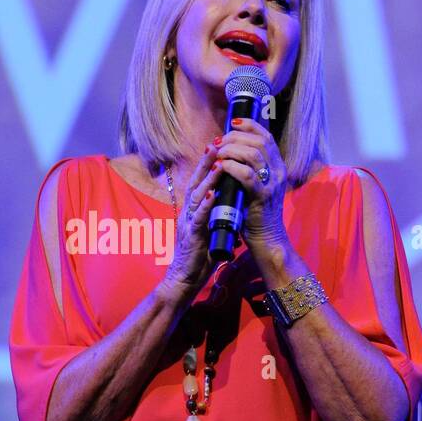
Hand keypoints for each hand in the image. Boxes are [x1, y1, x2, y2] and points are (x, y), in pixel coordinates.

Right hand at [157, 144, 221, 305]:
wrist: (185, 278)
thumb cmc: (200, 254)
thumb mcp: (212, 228)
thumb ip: (221, 214)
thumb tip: (236, 203)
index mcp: (195, 208)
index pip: (202, 180)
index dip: (210, 162)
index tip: (220, 143)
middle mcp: (189, 211)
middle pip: (198, 180)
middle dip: (207, 161)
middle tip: (216, 142)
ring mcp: (189, 222)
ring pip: (197, 195)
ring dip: (208, 178)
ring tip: (218, 162)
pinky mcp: (191, 236)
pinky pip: (199, 218)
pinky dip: (206, 205)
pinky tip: (213, 195)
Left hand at [213, 117, 290, 260]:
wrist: (266, 237)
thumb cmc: (255, 210)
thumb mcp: (255, 183)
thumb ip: (248, 166)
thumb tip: (229, 147)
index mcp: (277, 166)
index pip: (266, 136)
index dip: (250, 125)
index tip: (233, 122)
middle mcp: (278, 172)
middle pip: (258, 141)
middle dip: (235, 137)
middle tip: (220, 141)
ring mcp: (272, 184)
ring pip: (253, 154)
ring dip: (231, 150)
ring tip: (218, 153)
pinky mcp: (262, 197)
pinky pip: (247, 175)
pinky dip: (231, 167)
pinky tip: (221, 166)